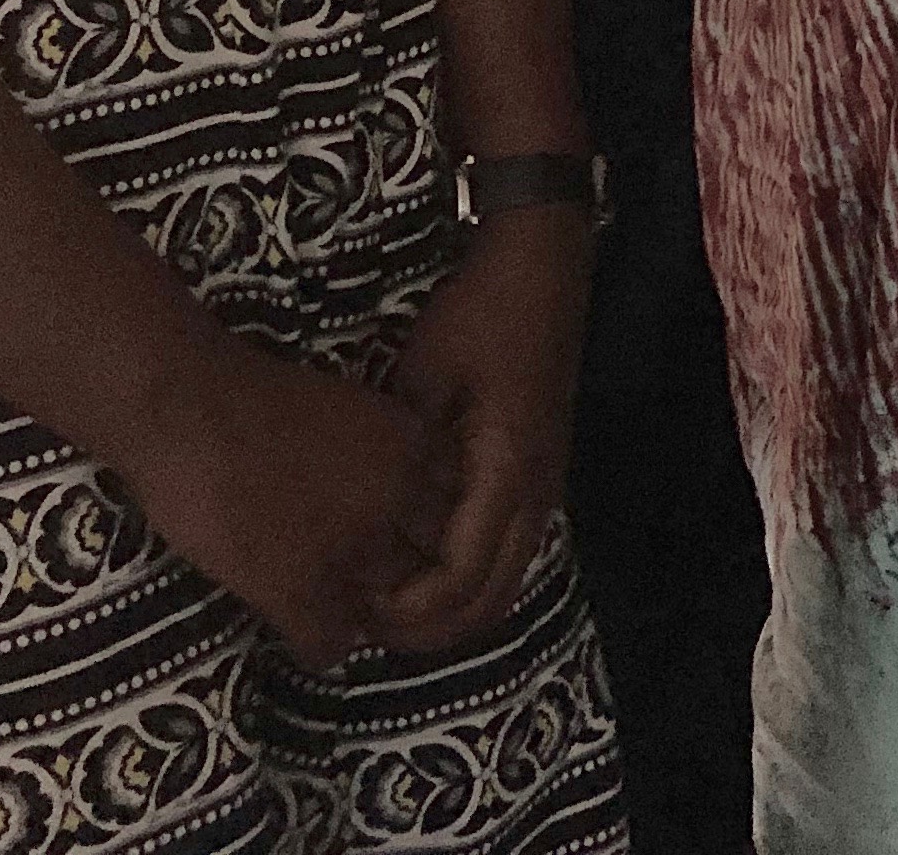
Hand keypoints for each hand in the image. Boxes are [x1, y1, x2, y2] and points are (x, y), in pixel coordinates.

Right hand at [124, 341, 448, 666]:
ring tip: (338, 612)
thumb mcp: (351, 406)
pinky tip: (298, 627)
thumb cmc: (256, 394)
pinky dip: (316, 644)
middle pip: (430, 570)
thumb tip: (391, 496)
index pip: (459, 514)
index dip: (429, 533)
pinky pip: (331, 646)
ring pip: (385, 616)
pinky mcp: (300, 591)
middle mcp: (397, 502)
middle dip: (406, 584)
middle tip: (374, 589)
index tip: (406, 542)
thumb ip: (383, 453)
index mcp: (414, 448)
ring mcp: (352, 550)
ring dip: (362, 616)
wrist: (187, 405)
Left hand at [370, 204, 592, 653]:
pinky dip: (470, 578)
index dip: (408, 610)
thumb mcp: (424, 379)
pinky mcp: (539, 471)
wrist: (542, 267)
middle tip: (365, 629)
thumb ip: (402, 455)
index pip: (460, 577)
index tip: (352, 610)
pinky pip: (510, 552)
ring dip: (454, 610)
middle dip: (431, 630)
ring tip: (389, 609)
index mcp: (507, 471)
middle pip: (492, 600)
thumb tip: (361, 519)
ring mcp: (545, 484)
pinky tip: (422, 566)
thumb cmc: (480, 314)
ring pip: (506, 581)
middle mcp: (536, 492)